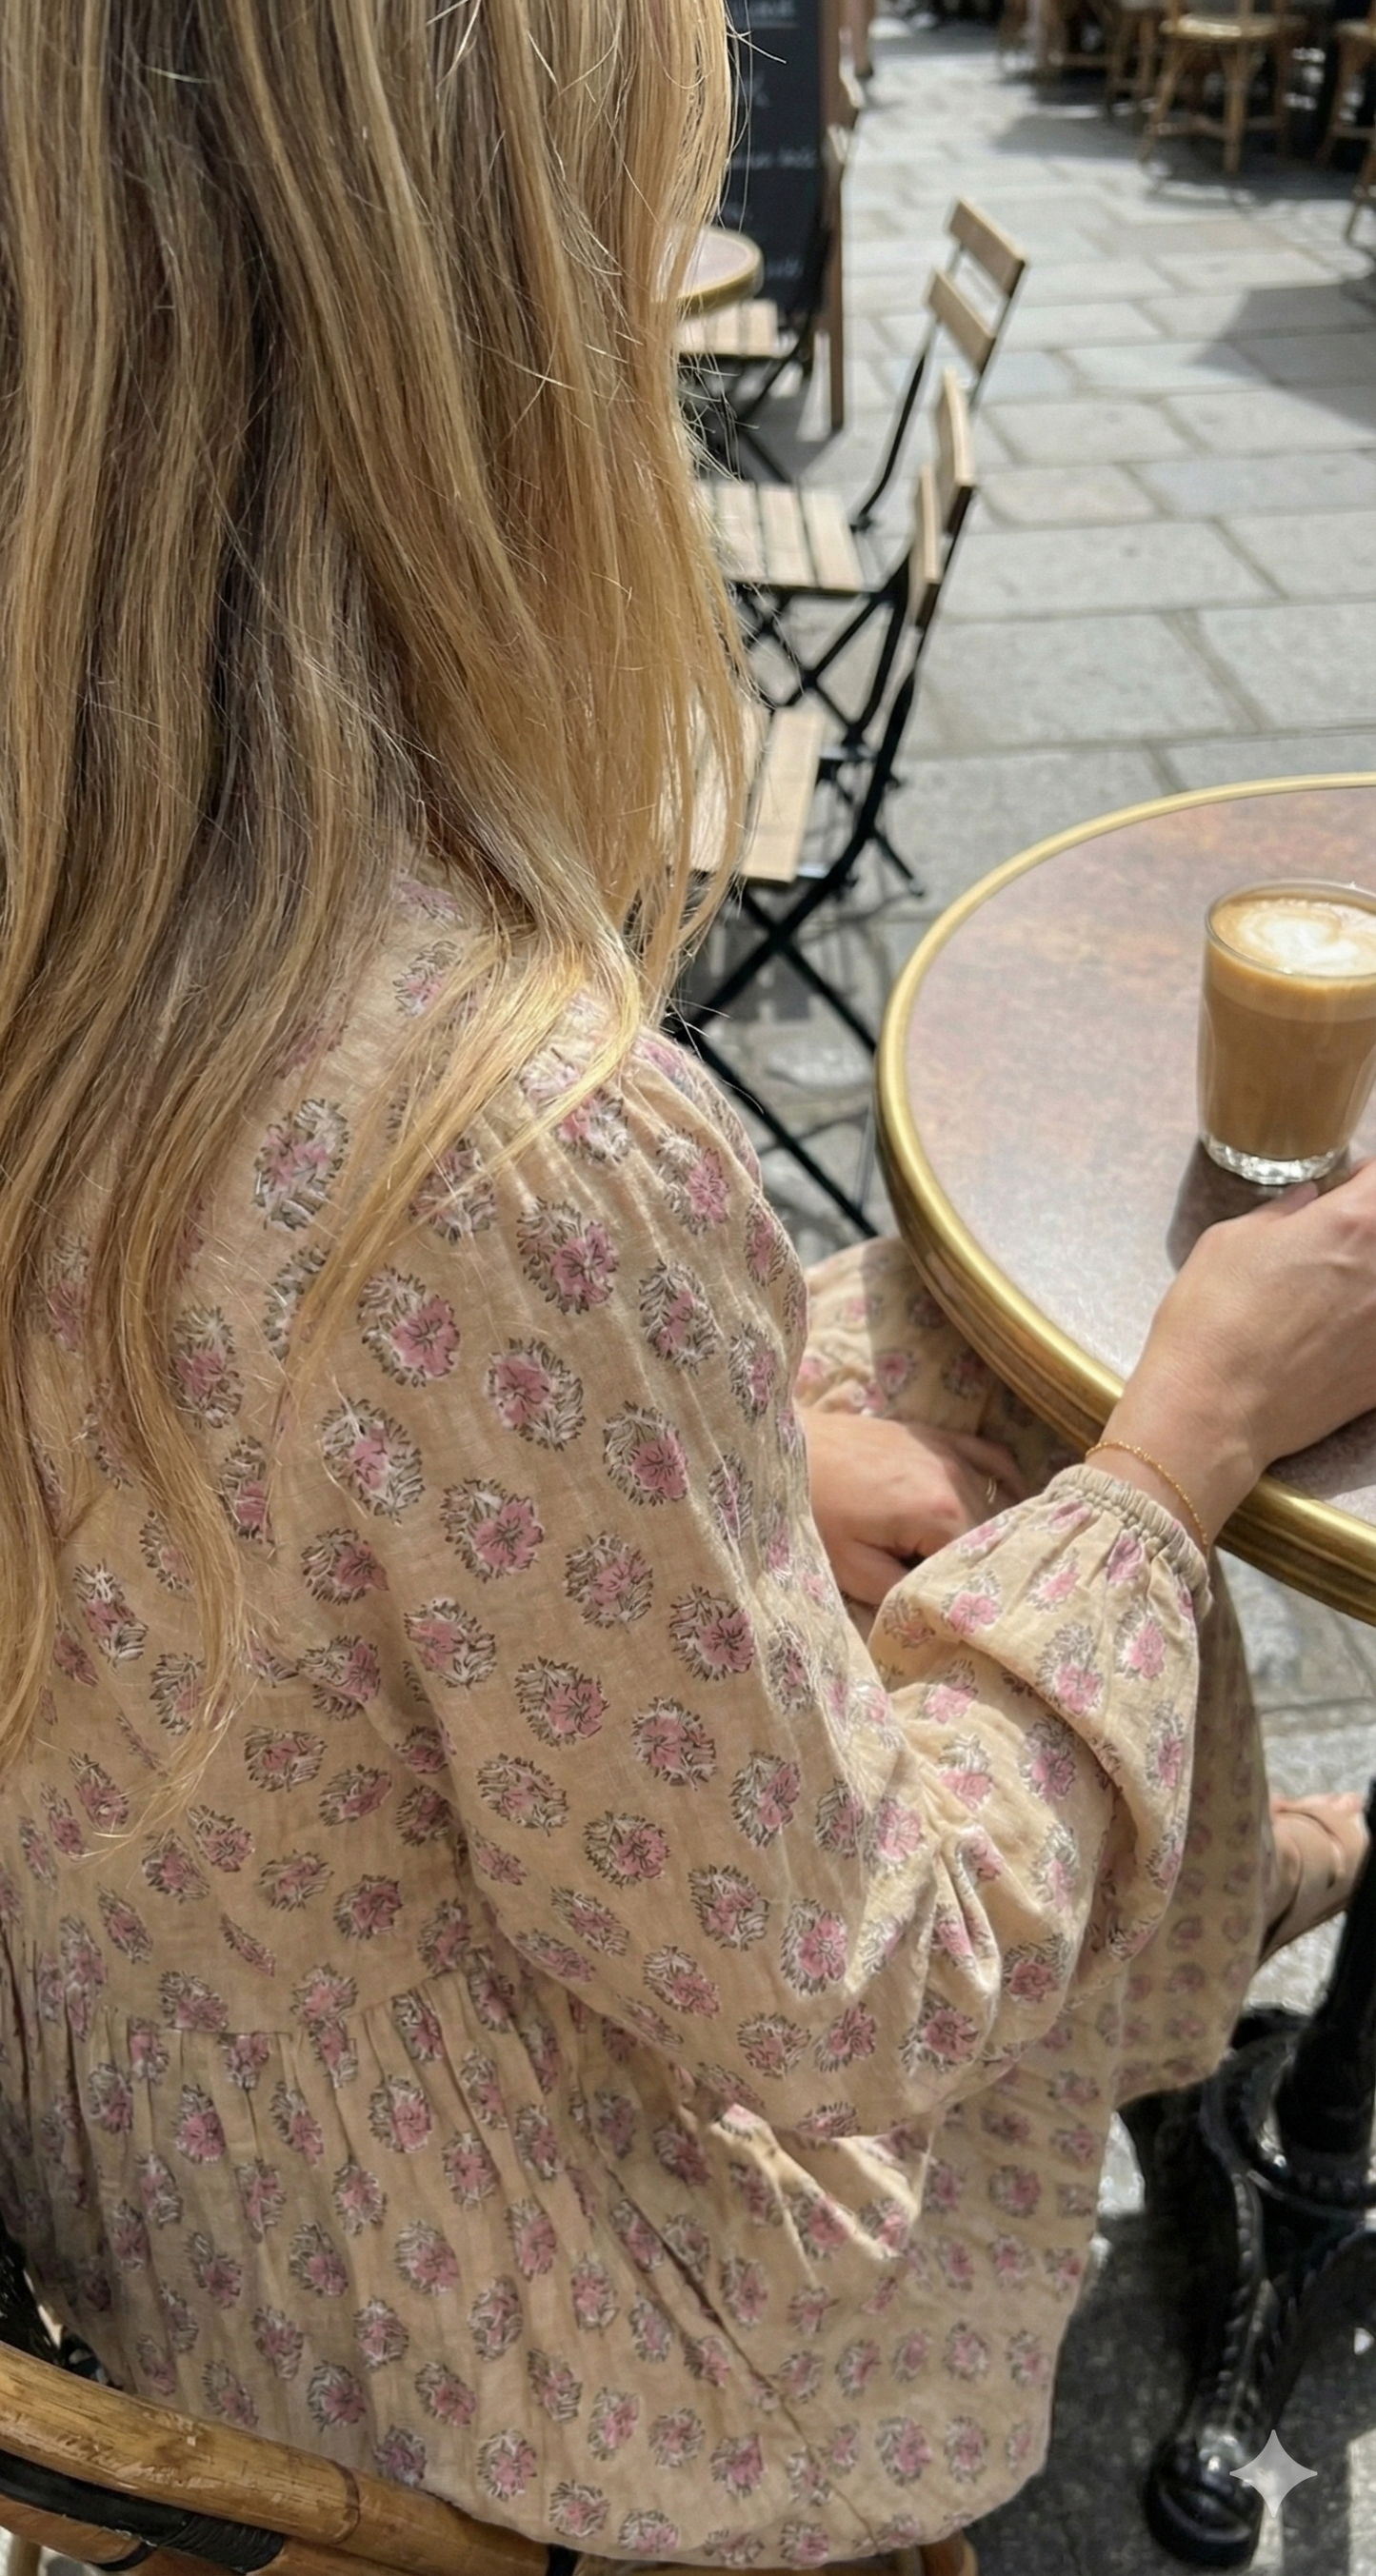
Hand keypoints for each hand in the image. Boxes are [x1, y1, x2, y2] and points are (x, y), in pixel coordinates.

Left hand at [801, 1408, 1026, 1604]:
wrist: (784, 1448)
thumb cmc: (813, 1511)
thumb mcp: (852, 1569)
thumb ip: (904, 1594)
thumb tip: (944, 1611)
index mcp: (941, 1512)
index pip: (983, 1564)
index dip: (974, 1591)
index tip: (966, 1610)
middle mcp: (957, 1478)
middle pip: (994, 1533)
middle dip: (985, 1563)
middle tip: (974, 1590)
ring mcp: (951, 1451)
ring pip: (997, 1500)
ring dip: (994, 1530)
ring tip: (989, 1560)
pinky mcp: (938, 1436)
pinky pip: (991, 1457)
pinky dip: (1006, 1481)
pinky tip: (1016, 1500)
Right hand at [1098, 1159, 1375, 1546]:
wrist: (1212, 1408)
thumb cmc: (1211, 1318)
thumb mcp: (1229, 1242)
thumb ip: (1281, 1214)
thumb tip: (1307, 1203)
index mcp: (1351, 1223)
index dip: (1364, 1180)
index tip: (1350, 1187)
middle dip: (1367, 1232)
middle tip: (1339, 1243)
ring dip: (1366, 1281)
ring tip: (1333, 1295)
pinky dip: (1365, 1330)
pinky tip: (1333, 1335)